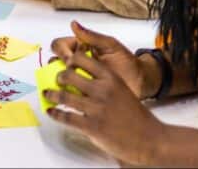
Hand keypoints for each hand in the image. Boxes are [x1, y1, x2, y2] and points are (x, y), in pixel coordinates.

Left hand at [44, 45, 166, 165]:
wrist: (149, 138)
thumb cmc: (135, 115)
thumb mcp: (121, 89)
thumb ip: (103, 82)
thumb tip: (81, 78)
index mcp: (111, 78)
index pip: (82, 59)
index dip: (70, 59)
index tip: (64, 62)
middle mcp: (102, 90)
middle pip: (69, 75)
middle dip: (59, 76)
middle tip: (56, 79)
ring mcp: (96, 108)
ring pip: (64, 96)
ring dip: (52, 94)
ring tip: (48, 94)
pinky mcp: (92, 126)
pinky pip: (66, 117)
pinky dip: (55, 114)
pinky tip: (51, 111)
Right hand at [51, 20, 152, 98]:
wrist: (140, 82)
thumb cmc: (127, 61)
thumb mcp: (111, 46)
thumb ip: (92, 37)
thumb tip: (73, 24)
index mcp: (80, 48)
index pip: (60, 44)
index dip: (62, 50)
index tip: (71, 56)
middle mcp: (76, 63)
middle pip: (55, 61)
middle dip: (58, 65)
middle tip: (71, 71)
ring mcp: (78, 79)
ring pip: (58, 77)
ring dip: (60, 80)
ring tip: (71, 84)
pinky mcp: (82, 94)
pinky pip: (68, 94)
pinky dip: (65, 94)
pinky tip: (72, 95)